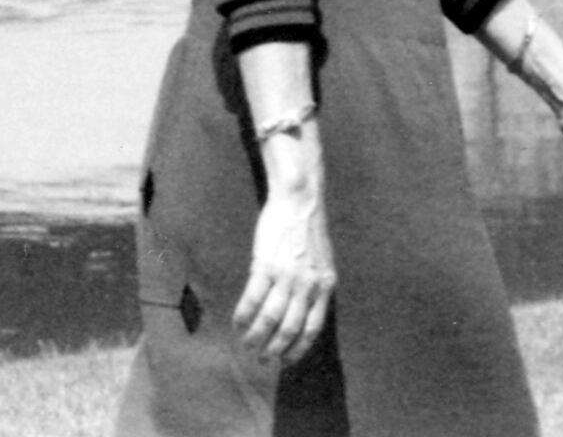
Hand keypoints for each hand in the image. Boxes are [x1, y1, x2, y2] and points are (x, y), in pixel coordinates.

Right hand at [230, 137, 335, 369]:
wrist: (298, 200)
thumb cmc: (307, 230)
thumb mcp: (322, 263)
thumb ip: (315, 287)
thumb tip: (302, 311)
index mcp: (324, 287)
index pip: (312, 329)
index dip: (297, 350)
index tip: (285, 361)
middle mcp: (308, 286)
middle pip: (290, 329)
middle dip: (275, 350)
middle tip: (262, 360)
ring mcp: (287, 276)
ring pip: (270, 319)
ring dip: (256, 336)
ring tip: (247, 344)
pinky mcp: (266, 264)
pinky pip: (253, 299)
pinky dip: (243, 315)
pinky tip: (237, 322)